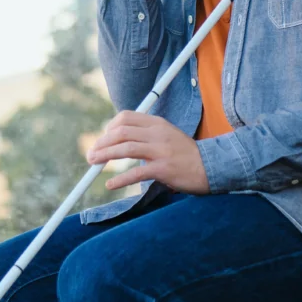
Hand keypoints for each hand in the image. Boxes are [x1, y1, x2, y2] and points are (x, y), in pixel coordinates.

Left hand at [85, 111, 209, 193]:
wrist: (211, 166)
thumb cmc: (185, 153)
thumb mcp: (167, 135)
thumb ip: (147, 133)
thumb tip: (120, 138)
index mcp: (157, 123)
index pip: (125, 118)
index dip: (109, 127)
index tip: (102, 139)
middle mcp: (157, 133)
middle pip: (121, 132)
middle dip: (101, 143)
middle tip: (90, 154)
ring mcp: (161, 150)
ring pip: (126, 148)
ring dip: (105, 156)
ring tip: (93, 163)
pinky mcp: (164, 169)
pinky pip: (137, 173)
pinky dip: (120, 179)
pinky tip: (110, 184)